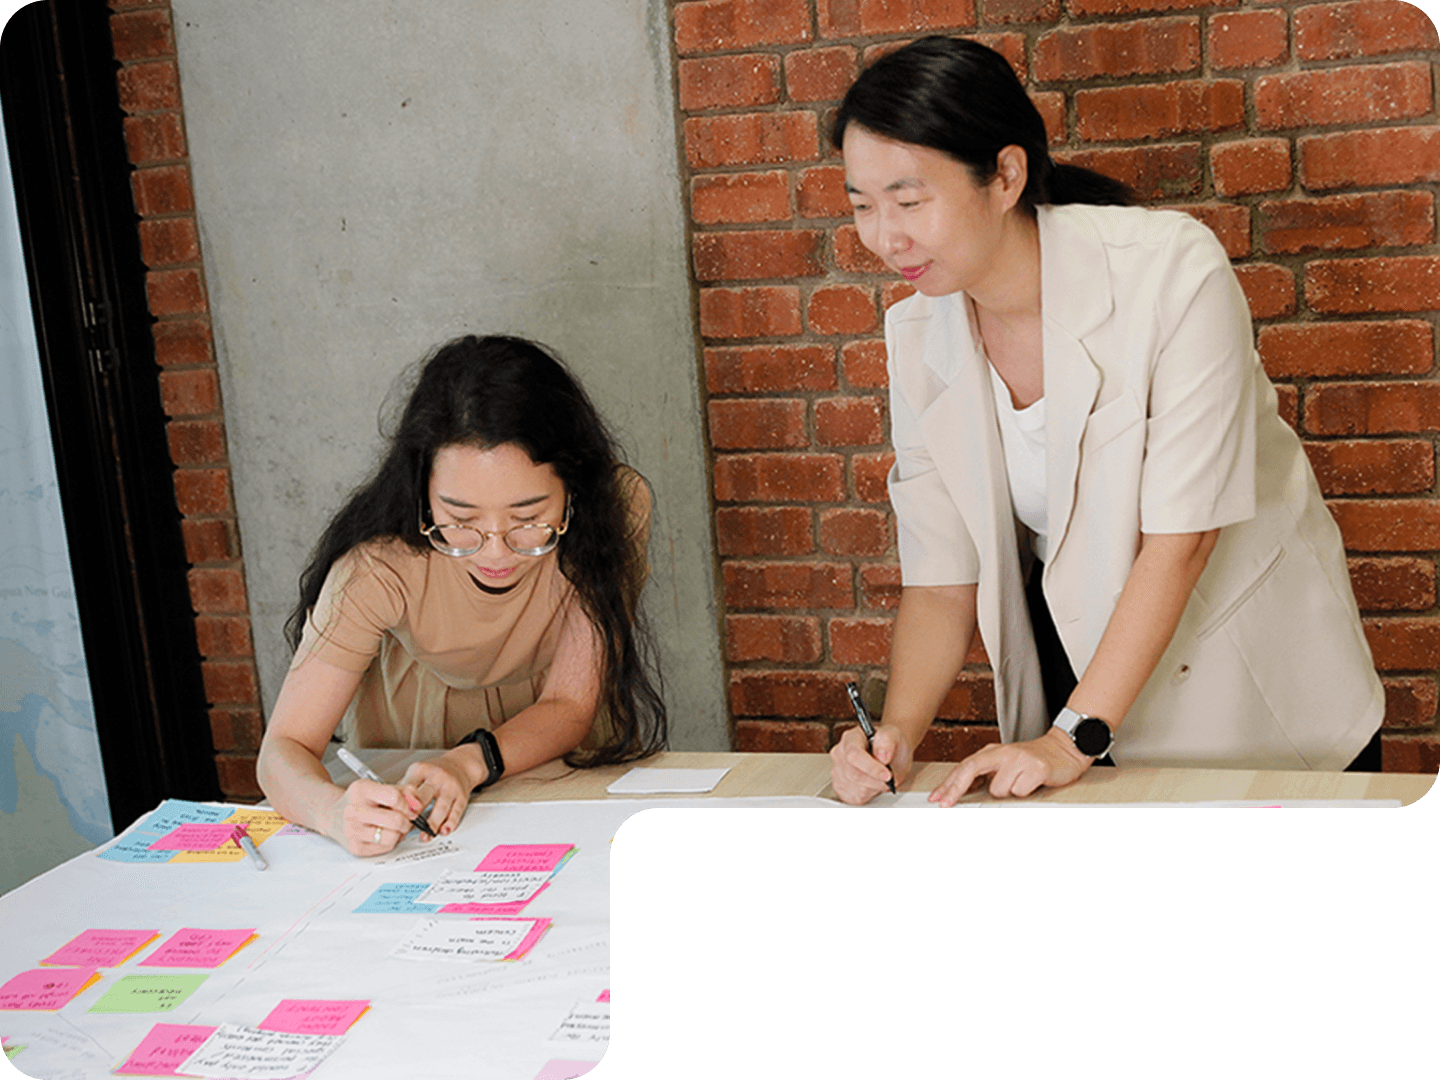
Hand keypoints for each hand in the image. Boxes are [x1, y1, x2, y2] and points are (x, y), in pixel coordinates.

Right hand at [326, 778, 416, 855]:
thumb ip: (404, 791)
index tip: (408, 806)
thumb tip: (417, 804)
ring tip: (395, 827)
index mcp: (360, 790)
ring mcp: (352, 830)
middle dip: (407, 821)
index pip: (395, 797)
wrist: (334, 814)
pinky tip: (384, 833)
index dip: (407, 804)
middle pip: (396, 820)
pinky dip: (390, 841)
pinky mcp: (355, 847)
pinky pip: (386, 847)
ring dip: (400, 833)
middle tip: (405, 819)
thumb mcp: (381, 787)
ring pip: (393, 836)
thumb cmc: (362, 801)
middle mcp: (353, 810)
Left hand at [399, 745, 483, 836]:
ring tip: (426, 835)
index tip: (394, 816)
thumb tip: (387, 807)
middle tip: (407, 825)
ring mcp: (451, 787)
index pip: (409, 787)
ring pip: (442, 806)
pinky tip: (444, 830)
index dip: (402, 803)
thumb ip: (404, 788)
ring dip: (433, 822)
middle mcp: (437, 777)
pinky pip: (457, 811)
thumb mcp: (417, 772)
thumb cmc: (434, 772)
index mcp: (422, 770)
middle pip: (425, 796)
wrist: (460, 765)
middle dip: (415, 812)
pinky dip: (450, 822)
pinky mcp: (462, 797)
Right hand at [829, 724, 912, 804]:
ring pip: (856, 788)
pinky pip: (855, 797)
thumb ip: (887, 740)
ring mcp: (838, 770)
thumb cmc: (890, 743)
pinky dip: (870, 794)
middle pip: (854, 774)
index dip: (870, 767)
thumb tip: (882, 756)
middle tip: (890, 778)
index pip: (853, 754)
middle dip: (876, 780)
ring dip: (874, 787)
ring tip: (882, 777)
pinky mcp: (840, 786)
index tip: (887, 775)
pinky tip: (874, 783)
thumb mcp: (894, 735)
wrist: (891, 754)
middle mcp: (840, 753)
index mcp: (851, 737)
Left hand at [928, 727, 1091, 805]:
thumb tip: (959, 790)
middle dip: (955, 789)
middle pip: (970, 769)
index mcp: (993, 752)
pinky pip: (1020, 790)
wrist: (1065, 749)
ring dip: (1008, 791)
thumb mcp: (1004, 764)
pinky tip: (1033, 782)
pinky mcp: (1037, 768)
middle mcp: (1004, 752)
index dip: (949, 783)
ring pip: (999, 789)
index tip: (937, 798)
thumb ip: (985, 774)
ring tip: (1021, 783)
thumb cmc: (1031, 760)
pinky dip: (1025, 791)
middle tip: (946, 804)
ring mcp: (1020, 759)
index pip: (965, 766)